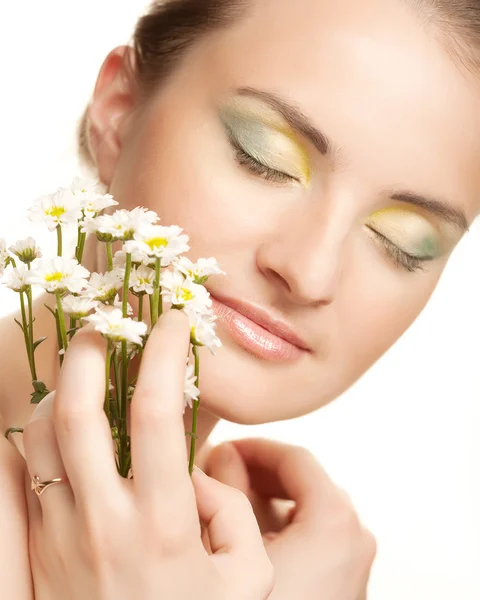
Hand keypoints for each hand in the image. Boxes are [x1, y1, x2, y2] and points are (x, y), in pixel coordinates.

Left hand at [22, 311, 273, 599]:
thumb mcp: (247, 579)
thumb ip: (232, 514)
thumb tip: (198, 471)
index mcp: (163, 524)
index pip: (157, 413)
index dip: (166, 354)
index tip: (178, 322)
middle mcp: (103, 522)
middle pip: (78, 413)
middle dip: (90, 353)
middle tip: (107, 327)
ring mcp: (60, 537)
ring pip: (38, 438)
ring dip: (58, 391)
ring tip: (83, 373)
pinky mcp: (36, 554)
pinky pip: (18, 479)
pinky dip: (29, 438)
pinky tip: (51, 425)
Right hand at [205, 438, 376, 599]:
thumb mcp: (240, 544)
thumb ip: (231, 488)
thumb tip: (223, 452)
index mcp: (335, 518)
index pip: (296, 458)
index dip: (255, 448)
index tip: (225, 446)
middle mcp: (353, 535)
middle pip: (302, 483)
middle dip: (257, 475)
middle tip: (220, 476)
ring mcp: (350, 561)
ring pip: (304, 511)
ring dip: (266, 501)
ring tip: (227, 505)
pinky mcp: (341, 582)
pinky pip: (311, 538)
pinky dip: (281, 528)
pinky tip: (246, 537)